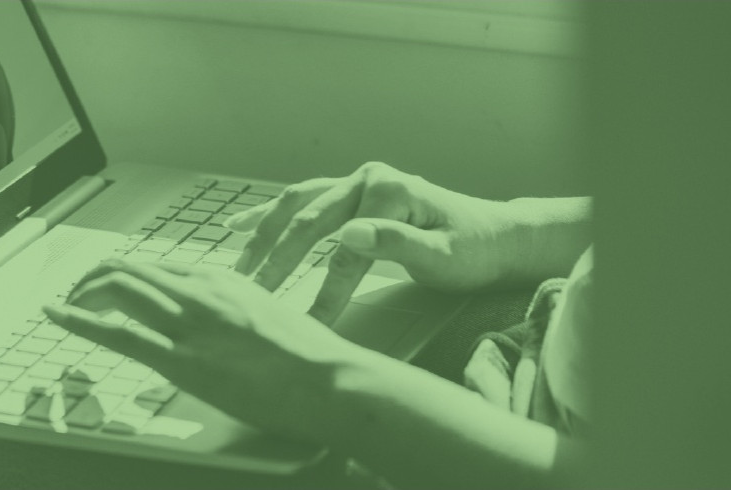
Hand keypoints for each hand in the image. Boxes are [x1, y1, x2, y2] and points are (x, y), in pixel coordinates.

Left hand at [43, 260, 358, 442]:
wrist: (330, 378)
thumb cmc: (309, 357)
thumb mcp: (268, 316)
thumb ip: (234, 313)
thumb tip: (216, 325)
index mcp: (221, 278)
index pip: (156, 266)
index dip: (122, 275)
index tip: (106, 286)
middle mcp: (200, 291)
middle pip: (128, 269)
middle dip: (92, 280)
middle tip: (74, 295)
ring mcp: (189, 323)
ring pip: (118, 288)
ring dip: (82, 294)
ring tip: (64, 304)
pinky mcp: (183, 359)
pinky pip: (118, 332)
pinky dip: (78, 319)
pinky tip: (58, 314)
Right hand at [225, 161, 523, 323]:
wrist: (495, 236)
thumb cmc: (473, 251)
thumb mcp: (445, 256)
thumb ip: (397, 244)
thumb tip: (349, 236)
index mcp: (390, 192)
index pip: (344, 249)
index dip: (323, 290)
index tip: (304, 324)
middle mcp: (368, 179)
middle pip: (309, 222)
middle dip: (278, 263)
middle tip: (254, 298)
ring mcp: (356, 182)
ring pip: (295, 206)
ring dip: (263, 236)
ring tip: (239, 270)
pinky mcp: (350, 192)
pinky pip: (300, 199)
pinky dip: (267, 213)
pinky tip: (236, 225)